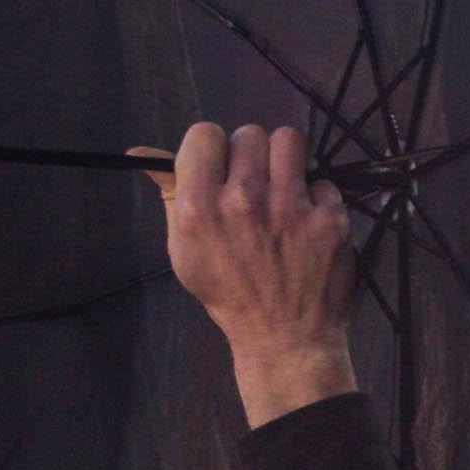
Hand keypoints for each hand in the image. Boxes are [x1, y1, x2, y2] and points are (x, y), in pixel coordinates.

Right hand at [161, 122, 357, 425]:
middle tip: (254, 182)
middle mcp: (243, 201)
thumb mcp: (184, 246)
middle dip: (250, 154)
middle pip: (249, 134)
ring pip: (290, 141)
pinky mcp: (329, 219)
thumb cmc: (227, 290)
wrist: (283, 335)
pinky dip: (317, 197)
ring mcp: (290, 208)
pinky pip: (323, 180)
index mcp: (199, 207)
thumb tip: (141, 154)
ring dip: (285, 160)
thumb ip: (170, 193)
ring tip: (282, 186)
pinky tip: (307, 221)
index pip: (205, 133)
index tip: (220, 165)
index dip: (212, 147)